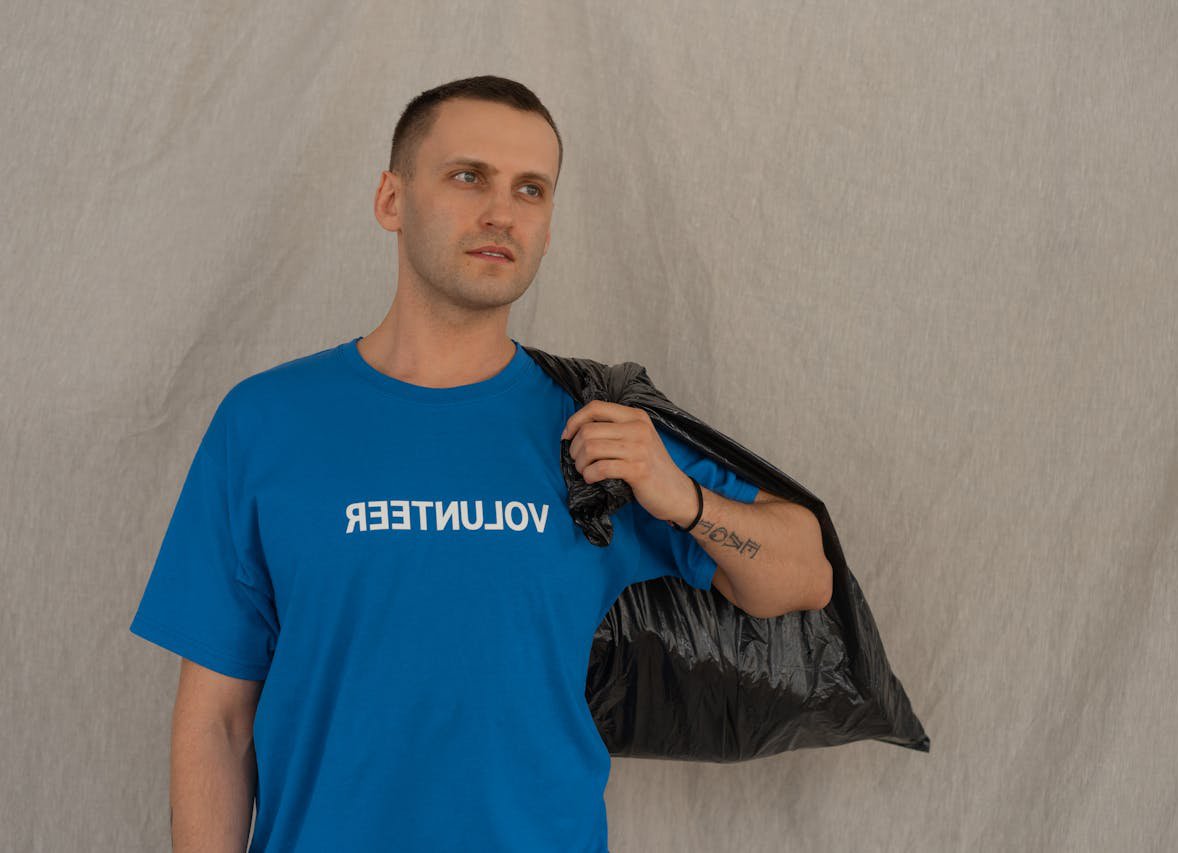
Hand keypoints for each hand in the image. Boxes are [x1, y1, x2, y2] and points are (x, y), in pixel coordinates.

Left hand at [560, 400, 697, 524]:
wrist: (677, 493)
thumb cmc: (652, 467)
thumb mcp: (638, 439)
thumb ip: (614, 430)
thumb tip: (578, 430)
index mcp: (636, 416)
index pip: (595, 407)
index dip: (574, 421)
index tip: (567, 437)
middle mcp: (638, 428)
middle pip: (588, 430)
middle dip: (575, 449)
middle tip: (578, 461)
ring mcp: (639, 448)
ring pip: (591, 448)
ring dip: (581, 464)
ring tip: (585, 471)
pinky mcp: (638, 469)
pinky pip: (601, 468)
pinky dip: (590, 475)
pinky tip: (592, 479)